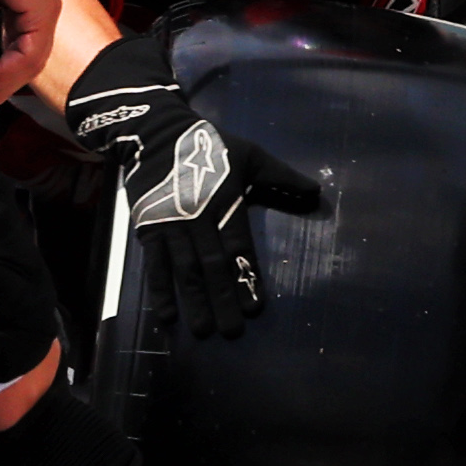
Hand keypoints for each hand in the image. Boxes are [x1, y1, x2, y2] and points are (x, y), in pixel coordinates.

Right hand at [66, 33, 324, 339]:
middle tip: (232, 332)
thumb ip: (282, 177)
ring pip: (184, 269)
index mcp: (225, 201)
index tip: (255, 308)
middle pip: (212, 265)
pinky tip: (167, 316)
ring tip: (203, 330)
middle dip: (222, 299)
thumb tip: (317, 192)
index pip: (239, 246)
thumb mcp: (252, 155)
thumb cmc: (212, 147)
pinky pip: (155, 265)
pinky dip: (160, 291)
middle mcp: (197, 217)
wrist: (157, 133)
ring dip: (193, 301)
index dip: (246, 277)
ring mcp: (170, 225)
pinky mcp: (148, 229)